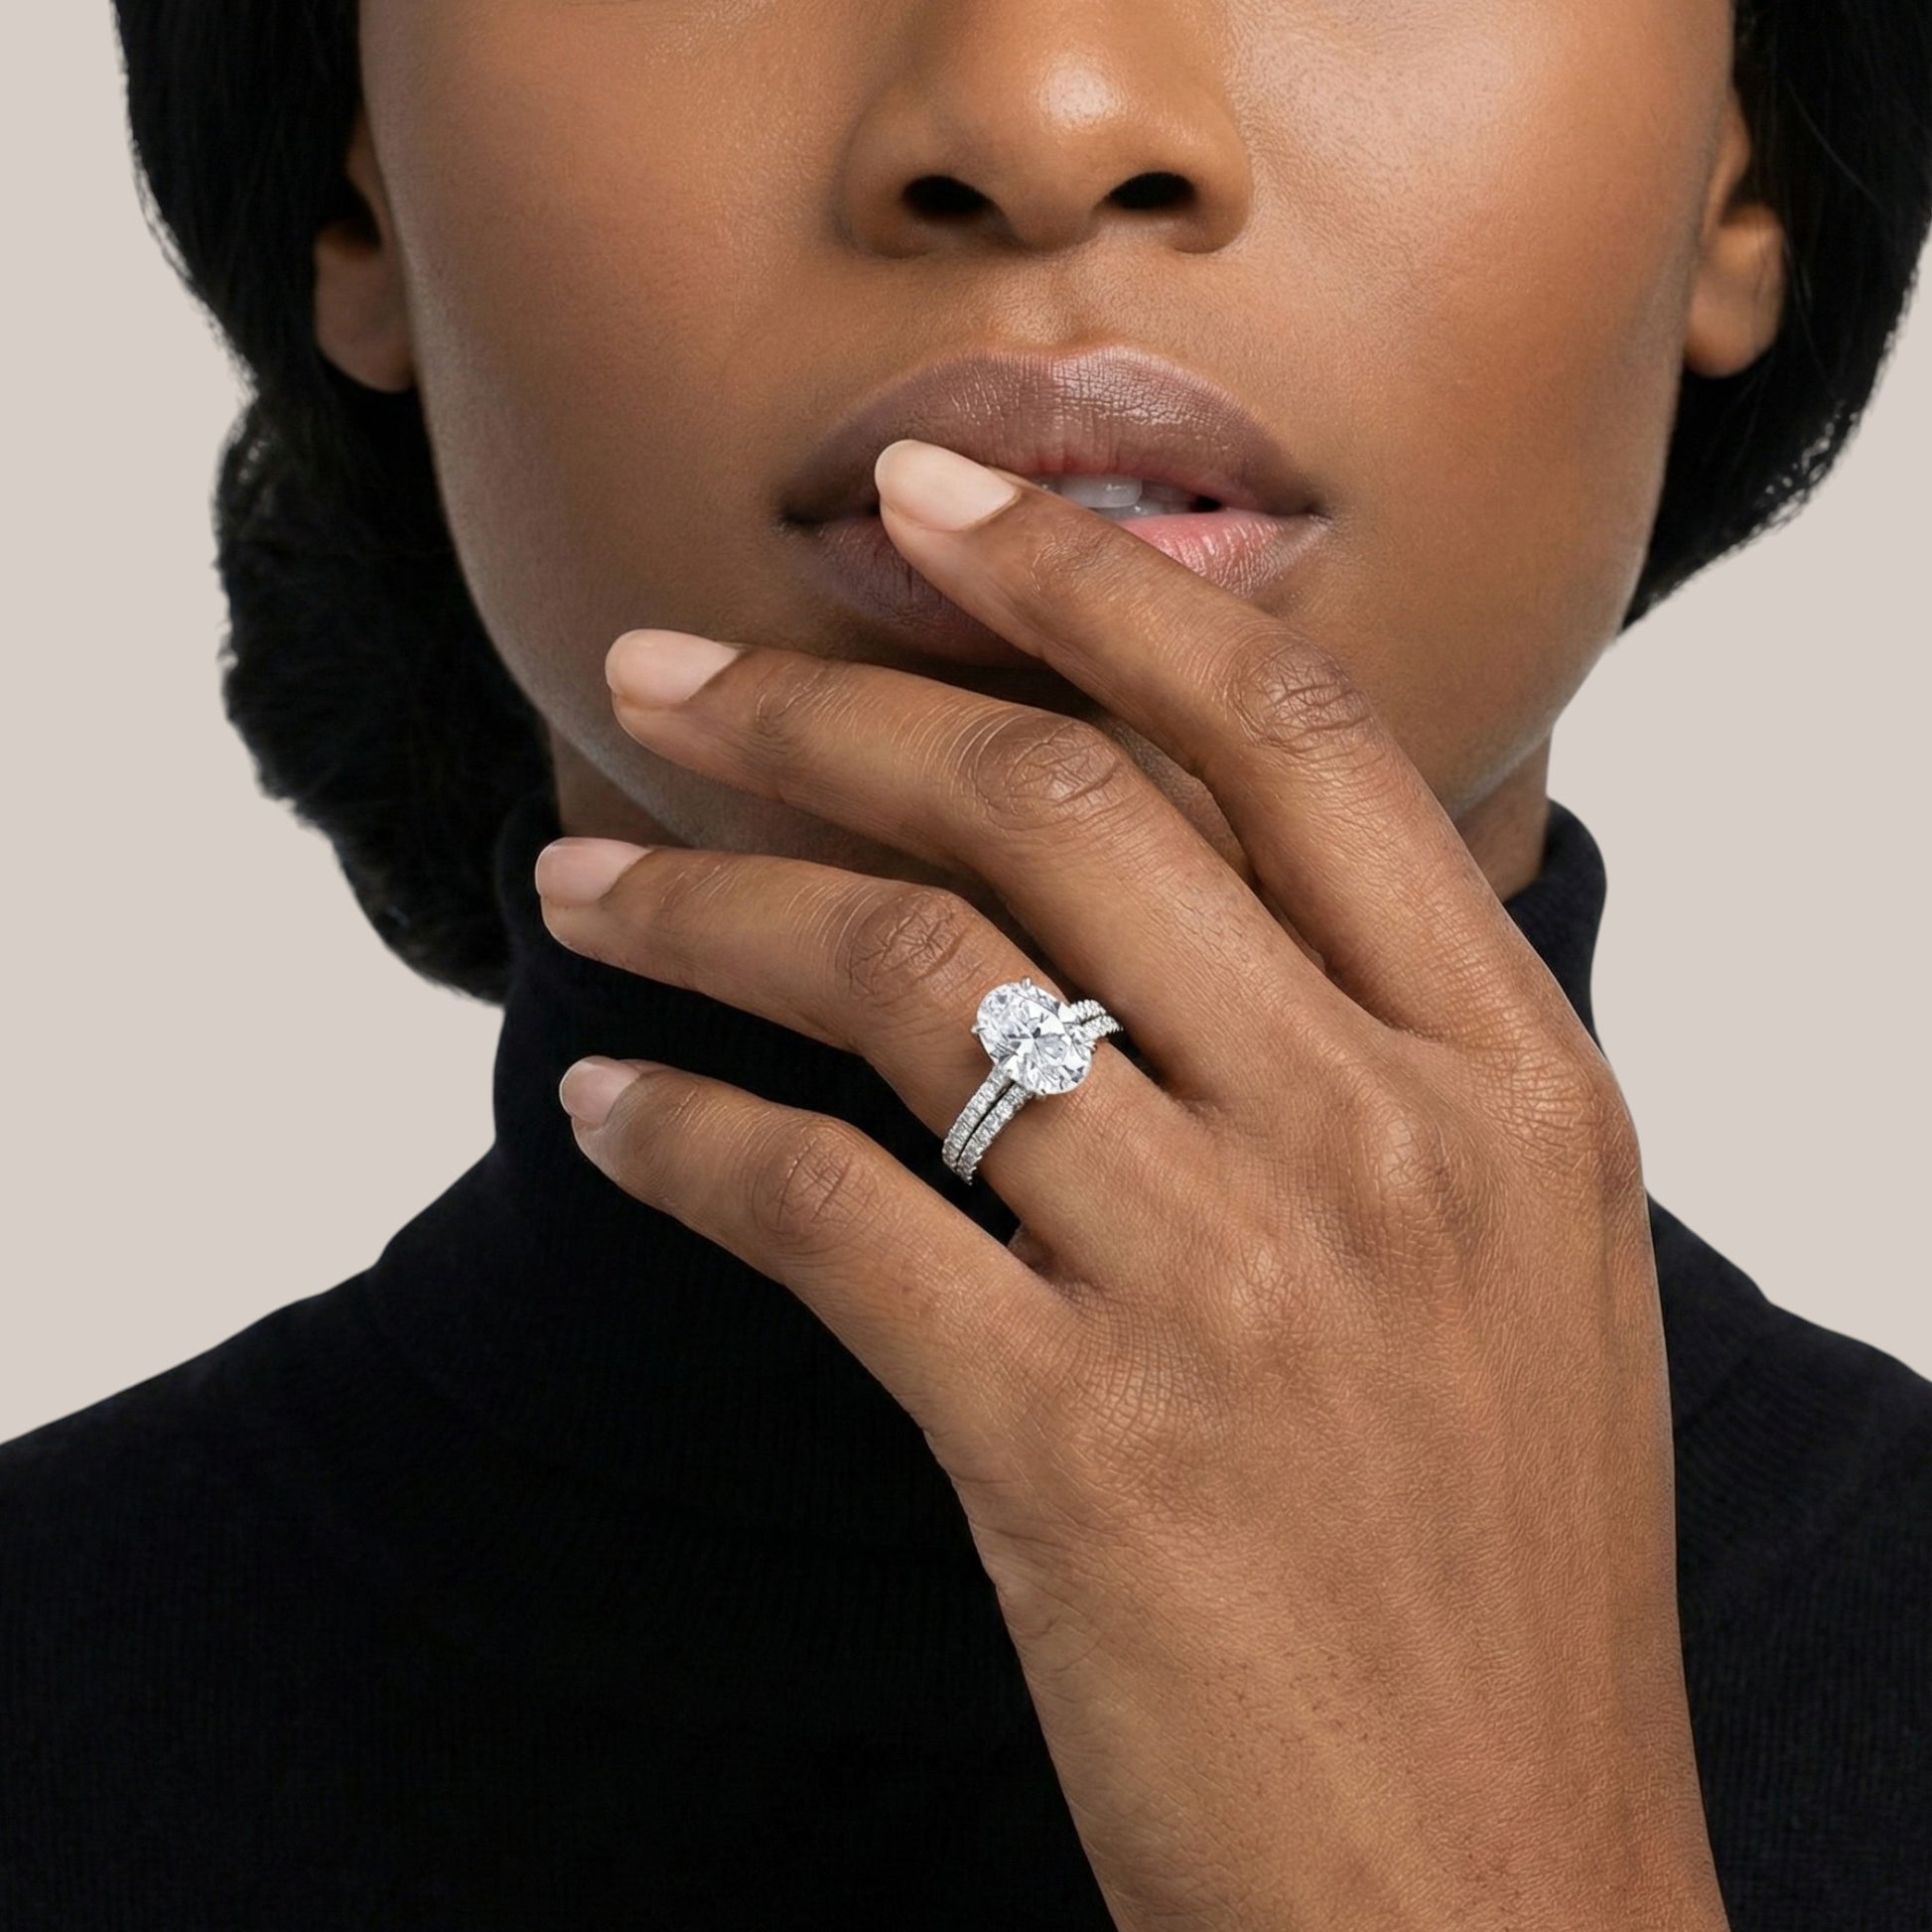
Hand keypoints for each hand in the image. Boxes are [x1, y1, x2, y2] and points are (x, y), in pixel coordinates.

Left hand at [533, 441, 1727, 1930]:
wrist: (1497, 1891)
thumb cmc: (1496, 1566)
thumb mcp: (1519, 1254)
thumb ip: (1386, 1038)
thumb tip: (1203, 861)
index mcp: (1512, 1067)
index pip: (1284, 728)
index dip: (1091, 579)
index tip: (926, 504)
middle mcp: (1384, 1134)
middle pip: (1056, 804)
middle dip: (828, 705)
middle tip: (663, 670)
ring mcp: (1235, 1282)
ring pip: (910, 978)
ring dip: (707, 909)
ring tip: (579, 884)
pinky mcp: (1079, 1445)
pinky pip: (828, 1217)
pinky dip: (689, 1144)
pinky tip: (609, 1115)